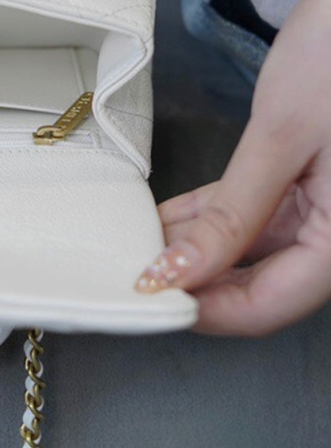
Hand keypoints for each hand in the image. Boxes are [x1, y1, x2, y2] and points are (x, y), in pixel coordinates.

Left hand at [136, 0, 330, 335]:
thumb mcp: (280, 138)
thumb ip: (234, 213)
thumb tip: (182, 272)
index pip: (270, 304)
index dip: (205, 309)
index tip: (148, 298)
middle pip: (262, 282)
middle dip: (196, 280)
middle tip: (135, 274)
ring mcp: (328, 206)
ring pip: (253, 248)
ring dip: (196, 247)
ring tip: (138, 243)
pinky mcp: (310, 179)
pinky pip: (256, 212)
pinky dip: (213, 216)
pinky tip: (167, 217)